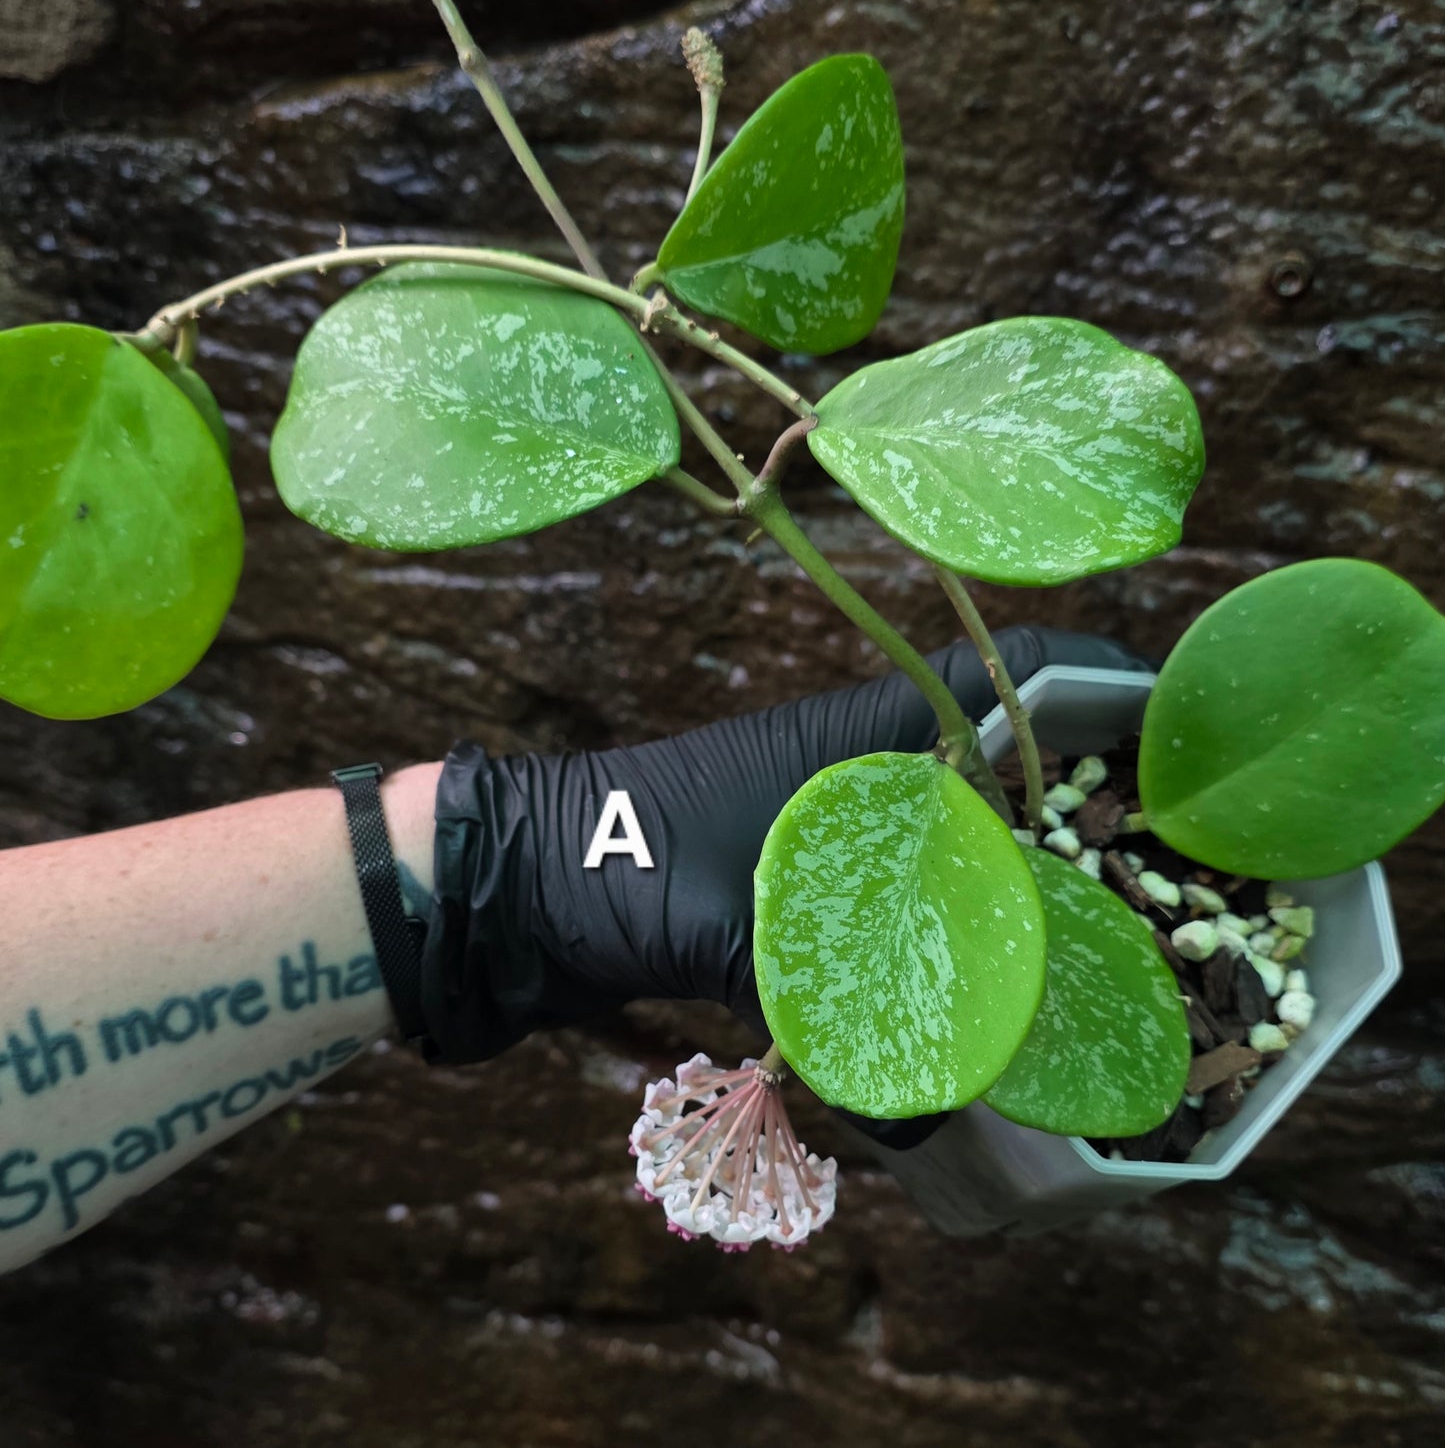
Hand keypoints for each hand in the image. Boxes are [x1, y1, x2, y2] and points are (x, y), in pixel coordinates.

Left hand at [417, 627, 1151, 1086]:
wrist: (515, 883)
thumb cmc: (615, 864)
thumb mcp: (727, 929)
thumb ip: (827, 1012)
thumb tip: (926, 1110)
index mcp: (863, 731)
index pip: (1016, 670)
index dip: (1107, 688)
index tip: (1182, 736)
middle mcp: (865, 759)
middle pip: (1010, 753)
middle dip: (1087, 803)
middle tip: (1165, 870)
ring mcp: (835, 812)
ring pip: (962, 821)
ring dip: (1020, 865)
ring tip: (1096, 935)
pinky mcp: (808, 869)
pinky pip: (909, 877)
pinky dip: (952, 917)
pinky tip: (985, 983)